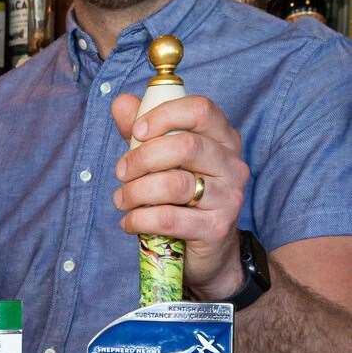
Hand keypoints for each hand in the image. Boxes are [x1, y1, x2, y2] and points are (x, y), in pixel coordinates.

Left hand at [111, 92, 249, 298]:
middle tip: (121, 172)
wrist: (206, 251)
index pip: (201, 109)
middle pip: (184, 146)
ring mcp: (229, 197)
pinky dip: (139, 219)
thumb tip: (121, 102)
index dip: (164, 115)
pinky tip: (129, 222)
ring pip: (173, 184)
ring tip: (122, 199)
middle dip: (141, 158)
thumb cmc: (179, 198)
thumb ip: (141, 131)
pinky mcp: (216, 228)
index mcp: (222, 139)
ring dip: (135, 192)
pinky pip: (168, 218)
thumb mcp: (159, 160)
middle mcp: (232, 164)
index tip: (137, 131)